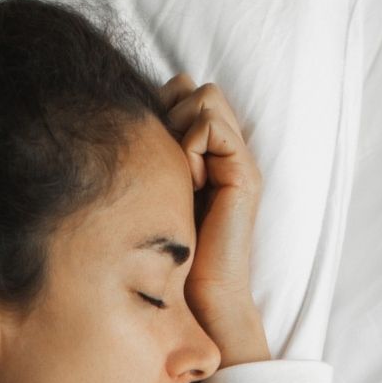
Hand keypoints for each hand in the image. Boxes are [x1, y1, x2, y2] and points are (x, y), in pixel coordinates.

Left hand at [158, 74, 270, 368]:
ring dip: (182, 127)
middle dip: (173, 112)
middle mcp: (231, 152)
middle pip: (199, 88)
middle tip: (169, 162)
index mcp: (213, 153)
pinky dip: (191, 145)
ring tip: (180, 173)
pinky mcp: (243, 174)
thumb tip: (138, 111)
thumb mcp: (157, 186)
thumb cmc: (169, 247)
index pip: (190, 91)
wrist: (197, 294)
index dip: (168, 107)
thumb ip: (158, 149)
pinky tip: (189, 181)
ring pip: (207, 97)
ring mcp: (241, 161)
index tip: (156, 151)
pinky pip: (211, 126)